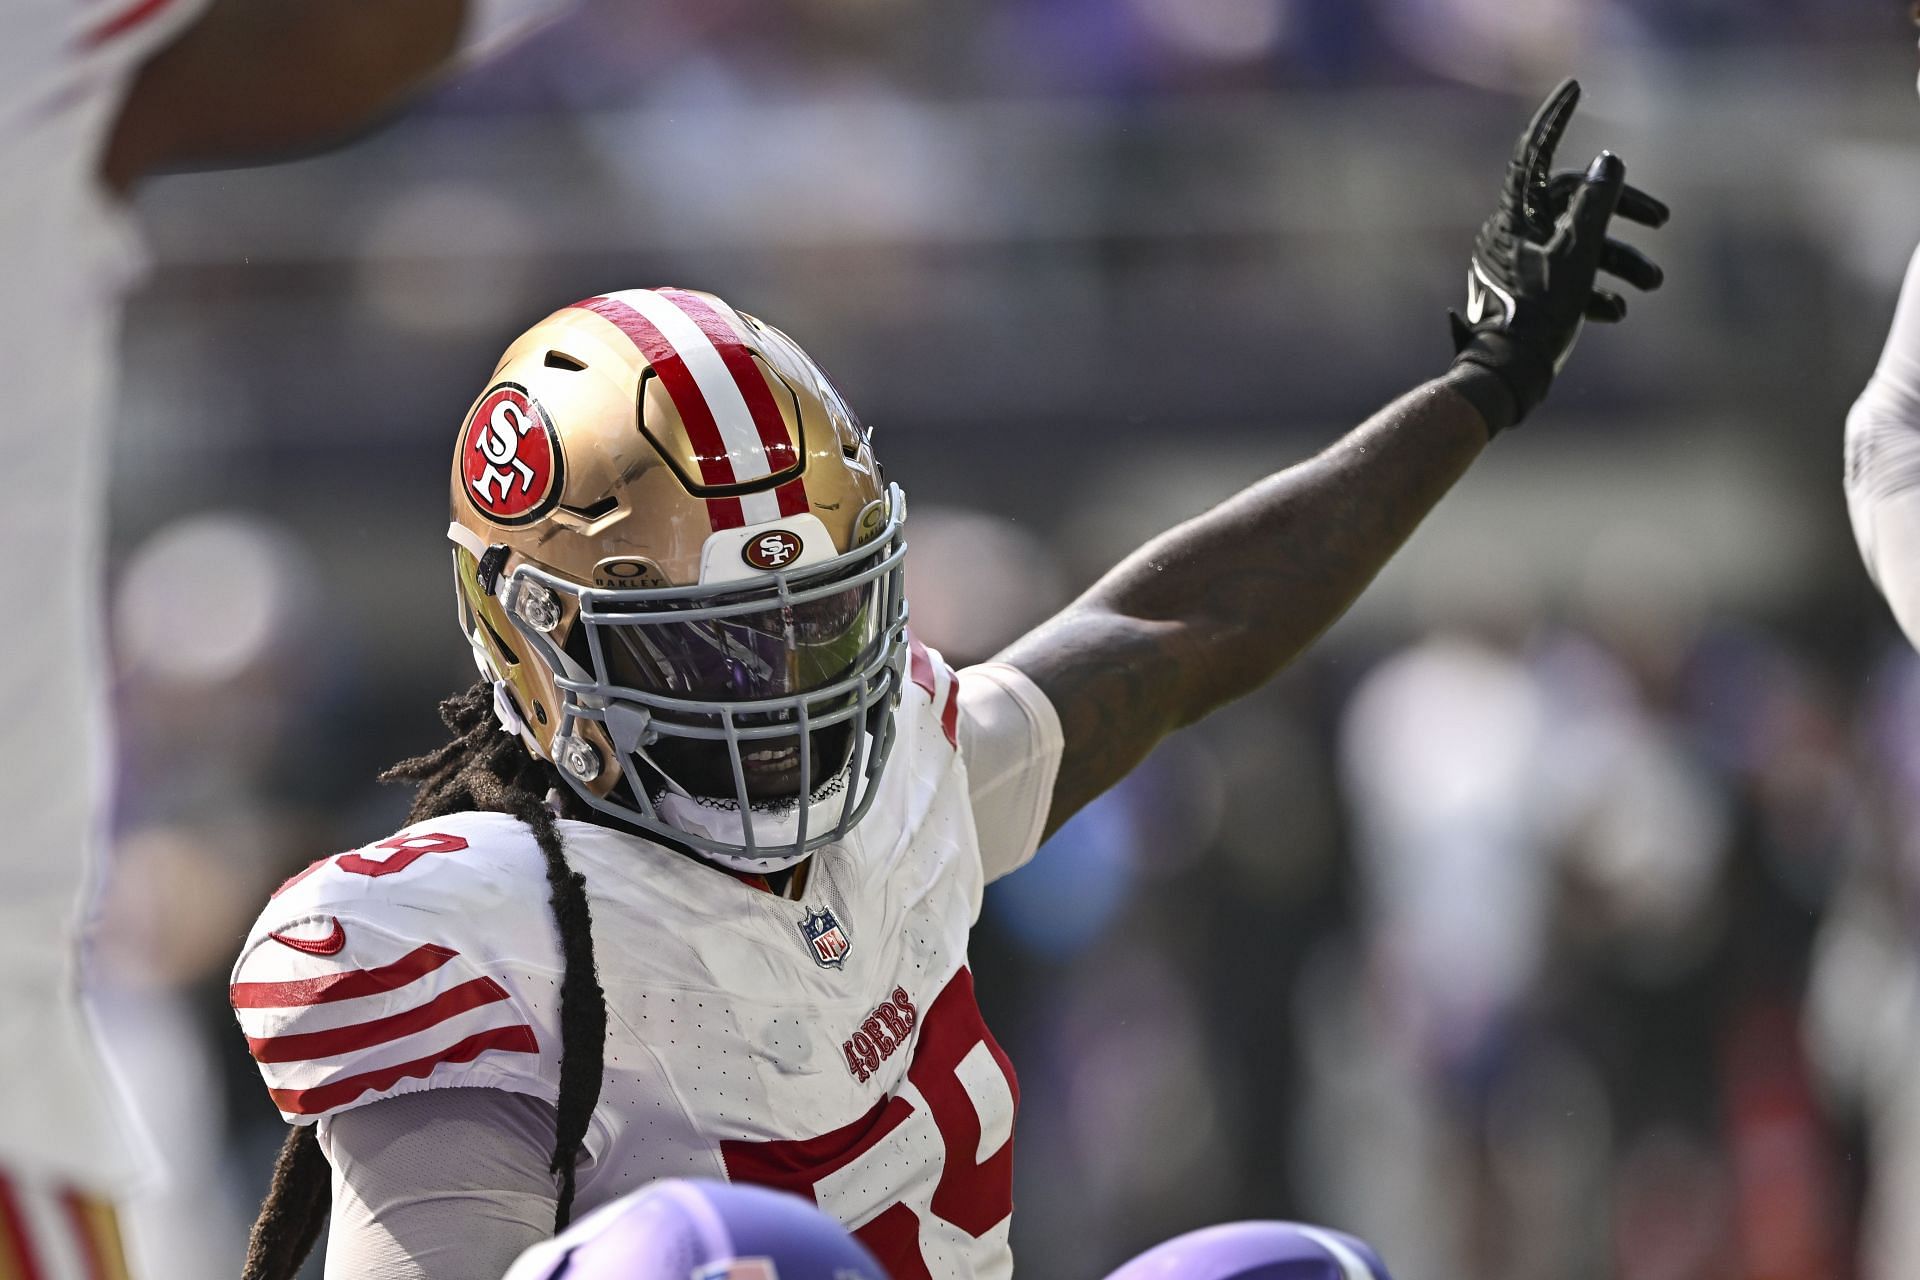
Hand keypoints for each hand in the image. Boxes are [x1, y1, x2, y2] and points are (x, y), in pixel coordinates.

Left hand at [1449, 79, 1669, 432]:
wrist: (1507, 378)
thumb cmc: (1538, 315)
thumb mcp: (1577, 255)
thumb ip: (1594, 206)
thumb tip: (1608, 161)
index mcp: (1515, 218)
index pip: (1536, 154)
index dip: (1555, 119)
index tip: (1576, 88)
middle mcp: (1513, 235)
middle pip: (1575, 204)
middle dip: (1624, 214)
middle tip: (1663, 221)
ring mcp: (1520, 266)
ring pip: (1579, 246)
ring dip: (1621, 261)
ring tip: (1653, 284)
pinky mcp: (1528, 295)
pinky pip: (1568, 279)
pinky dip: (1596, 290)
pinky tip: (1617, 312)